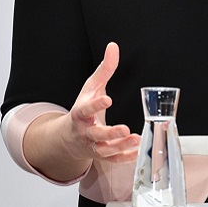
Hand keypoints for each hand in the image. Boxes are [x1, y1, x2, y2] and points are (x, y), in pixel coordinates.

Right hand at [59, 42, 139, 164]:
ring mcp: (92, 146)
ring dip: (121, 146)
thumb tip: (113, 46)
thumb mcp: (91, 87)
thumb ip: (104, 69)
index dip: (96, 105)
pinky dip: (125, 158)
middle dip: (110, 133)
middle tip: (125, 128)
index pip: (86, 109)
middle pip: (96, 135)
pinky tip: (138, 151)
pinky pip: (113, 160)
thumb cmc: (83, 109)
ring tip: (136, 139)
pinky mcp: (102, 156)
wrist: (69, 137)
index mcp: (80, 113)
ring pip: (105, 150)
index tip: (107, 99)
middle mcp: (85, 132)